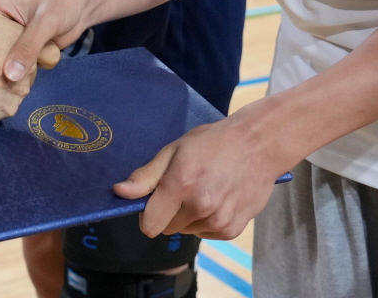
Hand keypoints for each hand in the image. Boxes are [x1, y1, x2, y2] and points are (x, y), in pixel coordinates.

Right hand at [0, 0, 57, 121]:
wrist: (83, 2)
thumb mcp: (44, 21)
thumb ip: (28, 47)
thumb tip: (10, 76)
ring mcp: (10, 43)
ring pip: (2, 66)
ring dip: (9, 78)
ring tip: (5, 90)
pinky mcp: (23, 54)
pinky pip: (18, 71)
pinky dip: (22, 78)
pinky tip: (21, 85)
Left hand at [114, 107, 289, 239]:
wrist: (258, 145)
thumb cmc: (213, 143)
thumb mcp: (174, 150)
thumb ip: (146, 176)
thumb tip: (119, 192)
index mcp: (180, 184)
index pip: (150, 225)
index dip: (147, 215)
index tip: (154, 201)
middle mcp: (199, 206)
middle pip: (167, 228)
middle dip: (169, 212)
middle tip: (185, 187)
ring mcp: (218, 220)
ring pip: (187, 231)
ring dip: (189, 217)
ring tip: (205, 189)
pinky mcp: (232, 229)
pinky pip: (207, 233)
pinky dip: (208, 221)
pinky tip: (219, 198)